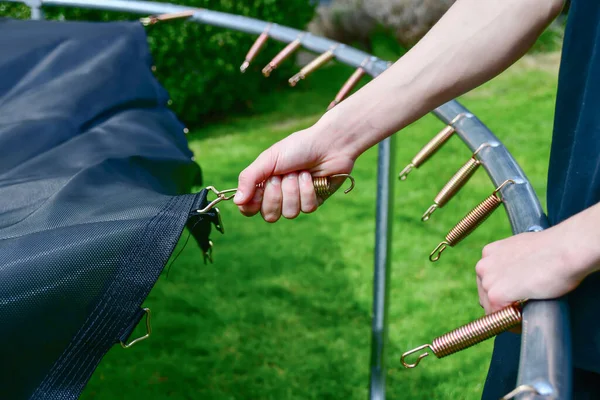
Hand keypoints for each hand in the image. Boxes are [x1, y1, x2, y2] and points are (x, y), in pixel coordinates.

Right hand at [233, 121, 357, 222]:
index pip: (249, 209)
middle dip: (277, 193)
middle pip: (269, 215)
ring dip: (294, 190)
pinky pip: (307, 208)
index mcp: (263, 184)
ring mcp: (296, 200)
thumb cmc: (298, 147)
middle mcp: (278, 195)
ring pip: (289, 213)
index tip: (258, 192)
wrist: (328, 144)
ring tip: (300, 173)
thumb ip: (249, 179)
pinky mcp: (314, 202)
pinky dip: (308, 190)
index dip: (251, 206)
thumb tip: (237, 201)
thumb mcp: (269, 159)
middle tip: (283, 175)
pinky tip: (311, 177)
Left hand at [475, 227, 584, 314]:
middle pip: (486, 295)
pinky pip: (498, 318)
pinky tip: (525, 320)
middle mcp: (484, 265)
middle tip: (520, 311)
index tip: (513, 301)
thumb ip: (515, 262)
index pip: (488, 280)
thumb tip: (518, 274)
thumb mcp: (525, 250)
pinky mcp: (496, 294)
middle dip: (501, 304)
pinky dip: (511, 324)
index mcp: (490, 253)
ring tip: (525, 315)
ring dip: (506, 314)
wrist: (567, 249)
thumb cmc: (555, 250)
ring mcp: (487, 280)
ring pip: (491, 308)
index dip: (502, 293)